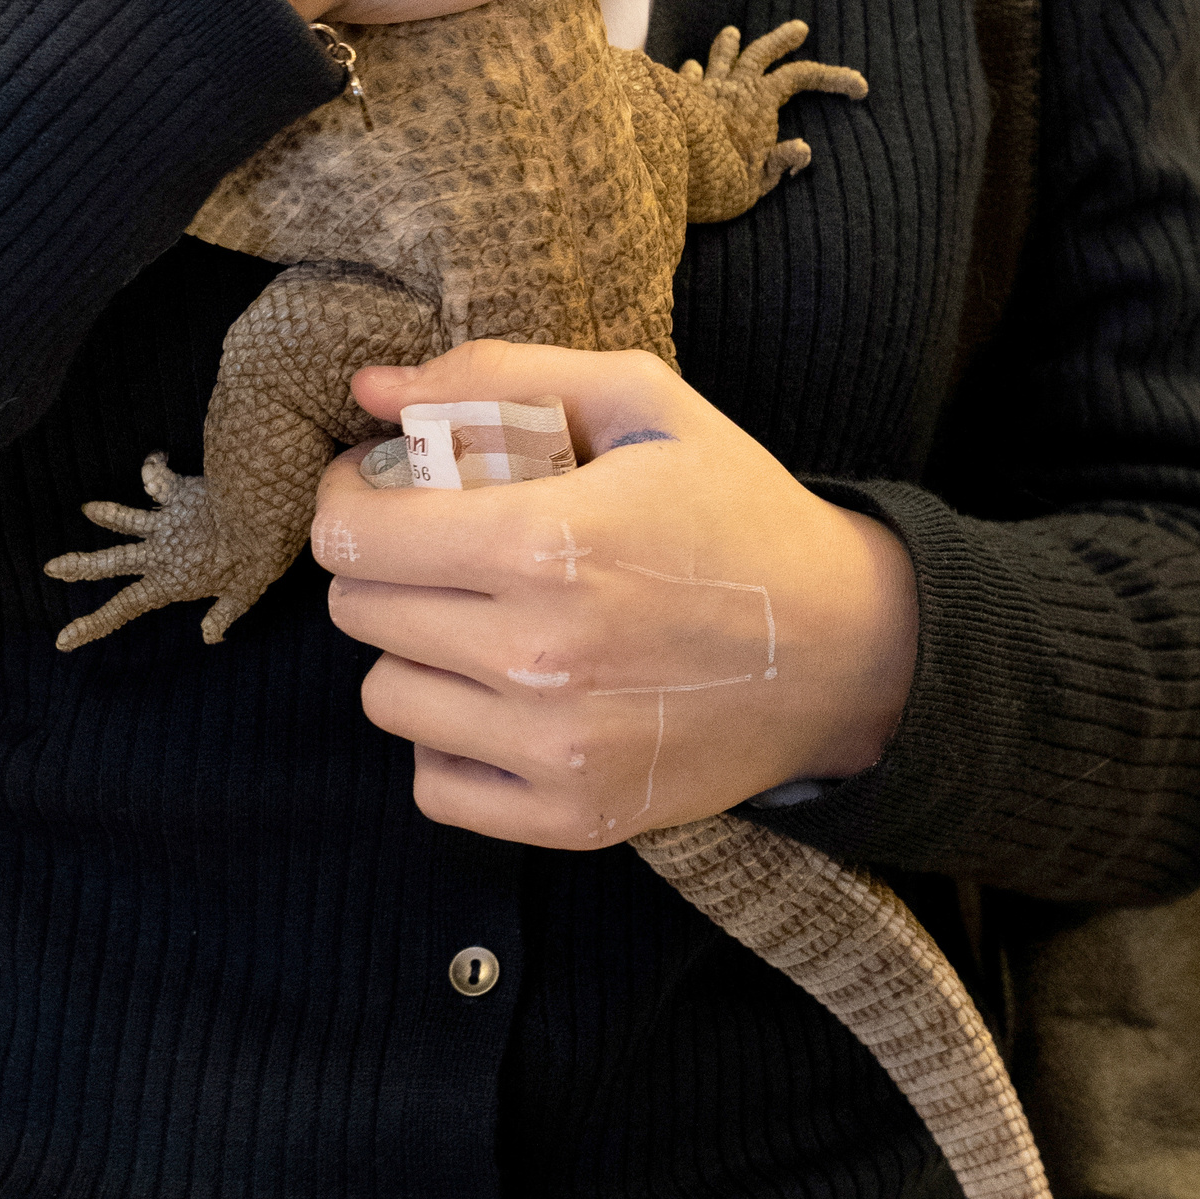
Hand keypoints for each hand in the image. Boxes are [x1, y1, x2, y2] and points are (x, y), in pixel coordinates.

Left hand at [312, 341, 918, 847]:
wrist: (848, 649)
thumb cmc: (738, 510)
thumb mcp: (641, 403)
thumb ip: (496, 379)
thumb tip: (369, 389)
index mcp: (549, 543)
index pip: (352, 534)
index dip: (351, 495)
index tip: (383, 484)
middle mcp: (539, 657)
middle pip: (360, 610)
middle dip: (387, 564)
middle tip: (448, 545)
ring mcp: (555, 752)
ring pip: (385, 696)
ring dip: (416, 650)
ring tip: (483, 618)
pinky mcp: (574, 819)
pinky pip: (433, 786)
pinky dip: (450, 741)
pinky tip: (504, 697)